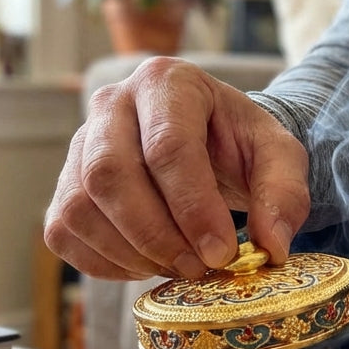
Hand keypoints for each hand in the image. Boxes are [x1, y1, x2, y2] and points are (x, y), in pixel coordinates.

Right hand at [43, 57, 309, 280]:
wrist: (211, 144)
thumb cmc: (240, 144)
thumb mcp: (279, 155)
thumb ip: (284, 194)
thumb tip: (271, 246)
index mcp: (168, 82)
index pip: (167, 146)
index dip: (193, 208)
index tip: (222, 253)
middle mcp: (112, 103)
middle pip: (109, 174)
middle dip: (157, 234)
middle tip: (200, 267)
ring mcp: (79, 143)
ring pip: (79, 206)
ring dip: (132, 253)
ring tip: (181, 266)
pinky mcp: (64, 185)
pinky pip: (63, 232)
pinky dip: (105, 262)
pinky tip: (149, 264)